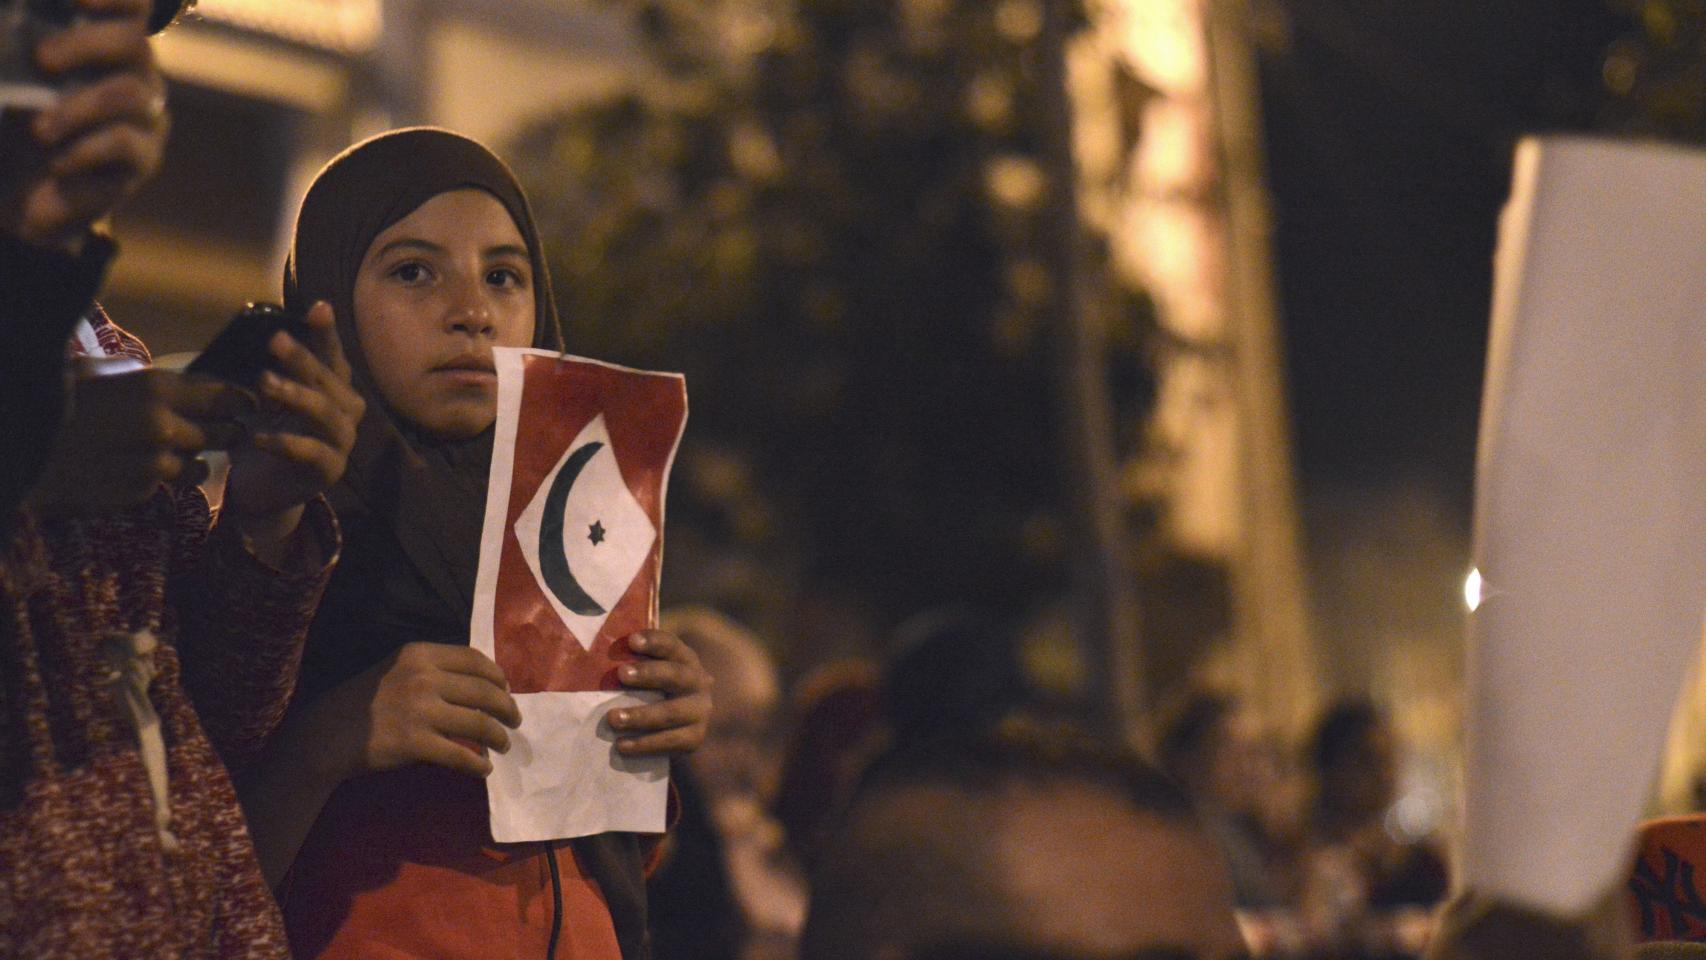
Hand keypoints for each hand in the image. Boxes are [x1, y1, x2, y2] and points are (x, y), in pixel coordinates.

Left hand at [1, 0, 167, 249]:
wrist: (21, 190)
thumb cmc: (13, 119)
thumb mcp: (10, 72)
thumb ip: (14, 41)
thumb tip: (14, 27)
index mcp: (104, 43)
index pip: (132, 6)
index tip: (74, 2)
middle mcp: (134, 73)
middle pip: (133, 43)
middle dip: (85, 45)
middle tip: (41, 59)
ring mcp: (144, 117)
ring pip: (128, 95)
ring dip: (76, 108)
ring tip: (39, 130)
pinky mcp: (143, 159)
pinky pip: (124, 144)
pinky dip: (84, 149)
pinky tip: (56, 162)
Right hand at [27, 365, 251, 514]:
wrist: (19, 456)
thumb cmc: (52, 404)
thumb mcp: (92, 373)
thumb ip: (134, 373)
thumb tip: (162, 374)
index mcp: (156, 389)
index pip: (225, 397)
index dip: (240, 402)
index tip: (248, 405)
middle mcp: (165, 428)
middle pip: (222, 434)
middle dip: (225, 433)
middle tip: (226, 431)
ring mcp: (154, 466)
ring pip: (197, 465)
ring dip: (191, 459)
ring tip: (170, 450)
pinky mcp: (140, 494)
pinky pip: (165, 486)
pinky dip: (158, 478)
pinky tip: (135, 468)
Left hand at [220, 302, 364, 553]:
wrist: (264, 489)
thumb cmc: (268, 435)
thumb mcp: (270, 399)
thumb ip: (276, 371)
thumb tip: (268, 332)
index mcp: (334, 391)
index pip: (333, 357)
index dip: (327, 334)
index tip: (317, 307)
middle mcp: (346, 414)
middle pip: (331, 382)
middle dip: (305, 359)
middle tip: (276, 340)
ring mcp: (341, 443)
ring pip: (327, 414)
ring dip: (297, 395)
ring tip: (264, 381)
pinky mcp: (329, 471)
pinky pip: (311, 453)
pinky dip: (285, 442)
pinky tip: (257, 435)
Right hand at [315, 643, 521, 782]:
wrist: (326, 733)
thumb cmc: (363, 700)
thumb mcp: (396, 668)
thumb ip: (433, 669)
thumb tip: (479, 683)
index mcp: (420, 654)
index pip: (475, 659)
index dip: (498, 676)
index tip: (506, 689)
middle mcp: (424, 677)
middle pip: (485, 691)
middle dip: (507, 707)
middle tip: (514, 720)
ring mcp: (421, 710)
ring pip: (480, 723)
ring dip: (499, 736)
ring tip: (504, 744)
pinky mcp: (416, 743)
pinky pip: (461, 755)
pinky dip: (478, 764)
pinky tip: (484, 769)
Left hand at [607, 629, 712, 755]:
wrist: (682, 725)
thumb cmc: (653, 690)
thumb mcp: (649, 670)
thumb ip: (630, 660)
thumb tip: (585, 651)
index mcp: (684, 659)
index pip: (671, 645)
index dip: (654, 642)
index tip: (632, 641)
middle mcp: (698, 682)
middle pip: (675, 675)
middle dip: (649, 674)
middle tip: (621, 674)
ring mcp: (699, 712)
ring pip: (671, 713)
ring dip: (641, 716)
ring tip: (613, 719)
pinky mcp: (694, 738)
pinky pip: (671, 742)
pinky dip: (645, 744)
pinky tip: (621, 745)